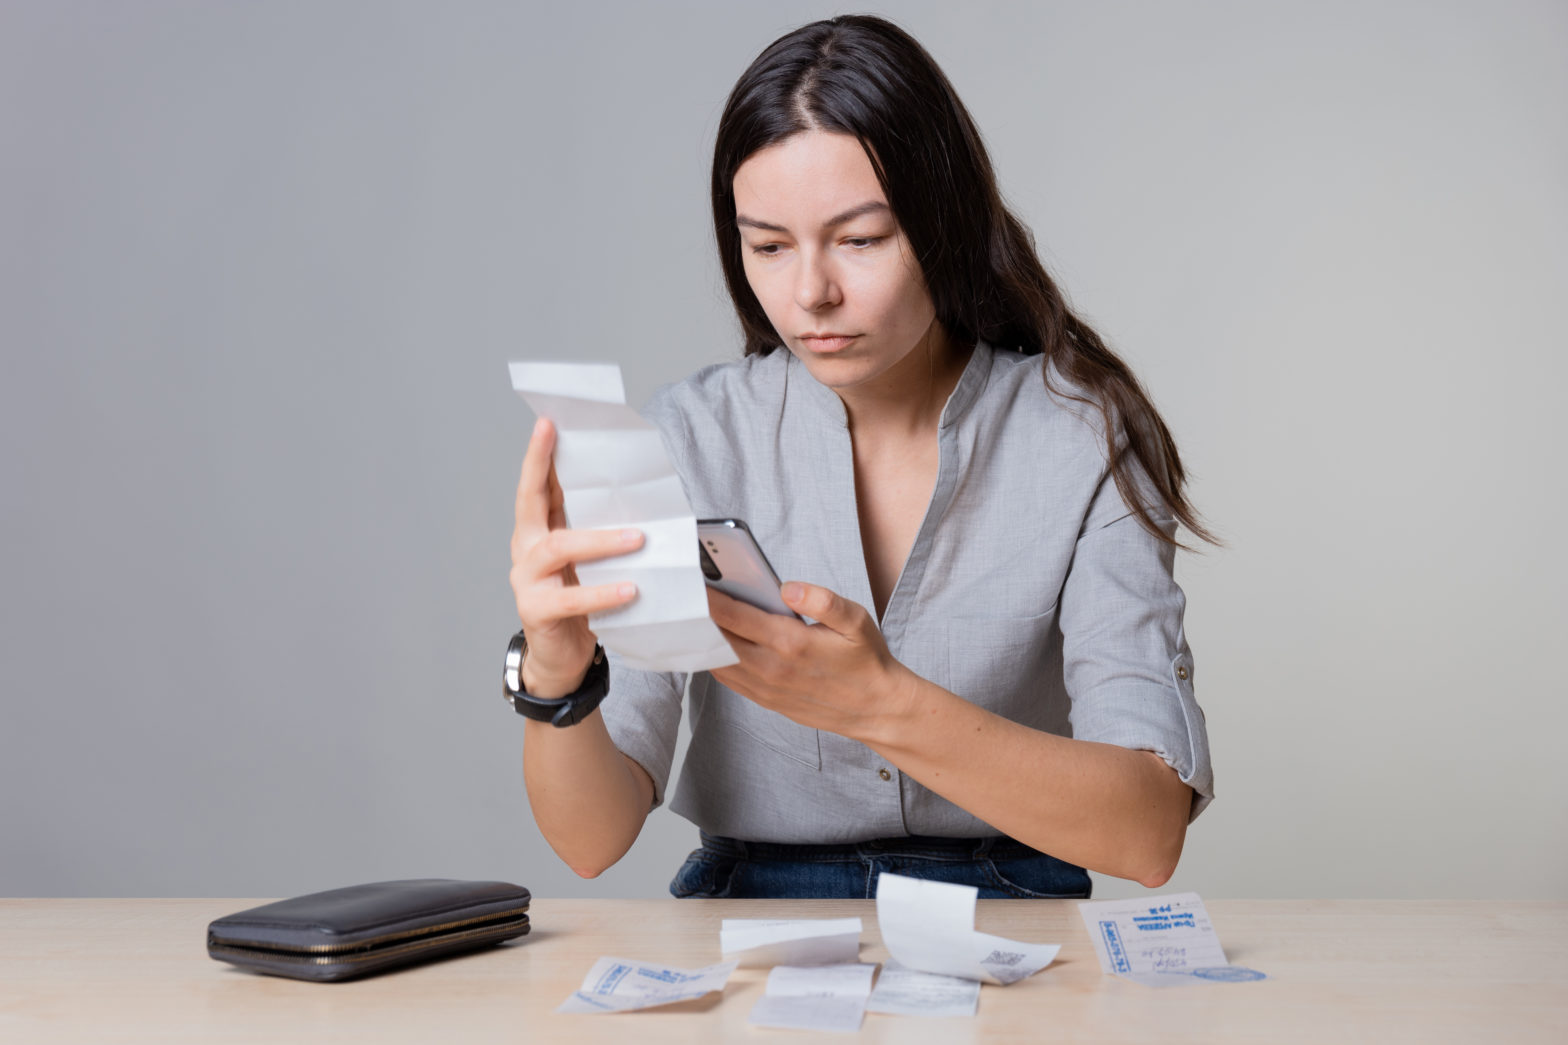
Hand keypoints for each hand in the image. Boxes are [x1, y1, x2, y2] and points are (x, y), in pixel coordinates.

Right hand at [509, 417, 642, 697]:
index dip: (540, 454)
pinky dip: (602, 592)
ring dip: (600, 539)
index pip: (537, 486)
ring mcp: (527, 579)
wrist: (563, 658)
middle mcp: (526, 548)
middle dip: (541, 466)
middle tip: (558, 438)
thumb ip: (597, 530)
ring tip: (637, 539)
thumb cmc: (579, 601)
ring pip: (559, 547)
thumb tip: (635, 498)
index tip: (548, 422)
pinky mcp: (537, 610)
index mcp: (538, 531)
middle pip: (529, 501)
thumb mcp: (588, 560)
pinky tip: (629, 589)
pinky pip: (571, 599)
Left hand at [706, 581, 917, 740]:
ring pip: (717, 661)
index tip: (690, 580)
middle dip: (698, 616)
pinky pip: (728, 678)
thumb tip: (788, 587)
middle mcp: (771, 668)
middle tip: (682, 594)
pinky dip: (713, 660)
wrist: (876, 709)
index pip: (734, 616)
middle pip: (717, 638)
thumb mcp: (856, 621)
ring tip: (690, 615)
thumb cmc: (866, 660)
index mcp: (791, 643)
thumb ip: (823, 600)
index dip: (707, 598)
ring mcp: (766, 688)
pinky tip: (710, 643)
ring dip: (702, 639)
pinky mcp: (766, 700)